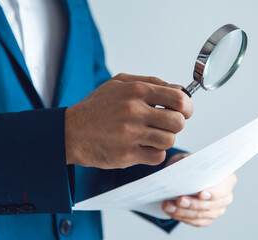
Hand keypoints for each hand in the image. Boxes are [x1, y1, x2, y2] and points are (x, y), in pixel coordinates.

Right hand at [64, 73, 192, 168]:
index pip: (179, 99)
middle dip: (176, 124)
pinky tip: (142, 147)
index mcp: (136, 91)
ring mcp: (130, 135)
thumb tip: (179, 89)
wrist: (70, 132)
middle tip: (165, 124)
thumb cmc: (97, 107)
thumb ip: (151, 82)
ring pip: (169, 140)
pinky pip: (157, 157)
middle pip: (178, 122)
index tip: (184, 110)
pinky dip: (154, 153)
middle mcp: (134, 112)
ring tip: (150, 135)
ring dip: (164, 139)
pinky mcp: (126, 155)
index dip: (187, 106)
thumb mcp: (119, 83)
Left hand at [162, 173, 236, 226]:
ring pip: (202, 215)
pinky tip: (172, 212)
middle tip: (178, 200)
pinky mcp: (208, 219)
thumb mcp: (193, 161)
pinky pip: (196, 222)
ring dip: (183, 212)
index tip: (200, 194)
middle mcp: (226, 197)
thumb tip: (186, 172)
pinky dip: (183, 218)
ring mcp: (218, 210)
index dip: (212, 193)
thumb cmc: (192, 167)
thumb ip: (193, 166)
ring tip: (168, 206)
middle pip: (211, 205)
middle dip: (193, 204)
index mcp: (228, 180)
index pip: (223, 190)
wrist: (186, 175)